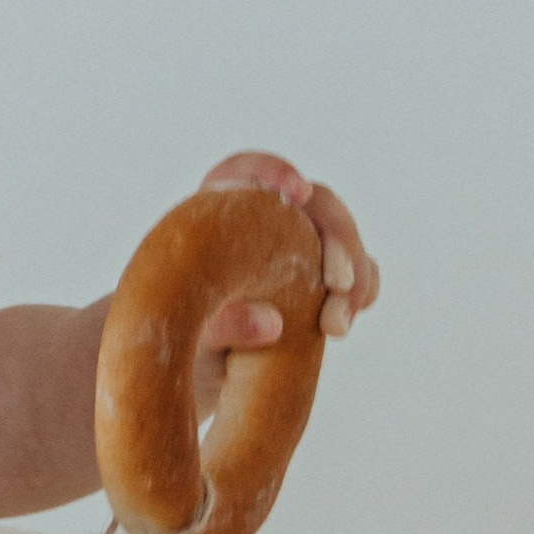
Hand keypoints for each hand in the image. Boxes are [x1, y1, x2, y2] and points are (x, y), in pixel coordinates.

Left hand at [194, 150, 380, 395]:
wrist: (186, 363)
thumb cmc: (173, 334)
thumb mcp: (182, 330)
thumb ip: (219, 325)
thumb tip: (270, 324)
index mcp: (219, 208)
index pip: (250, 170)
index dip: (276, 172)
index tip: (298, 193)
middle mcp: (266, 218)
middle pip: (317, 204)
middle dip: (338, 241)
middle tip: (339, 284)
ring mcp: (300, 246)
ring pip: (344, 241)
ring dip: (354, 278)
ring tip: (335, 326)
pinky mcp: (322, 279)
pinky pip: (357, 276)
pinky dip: (360, 295)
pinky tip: (341, 325)